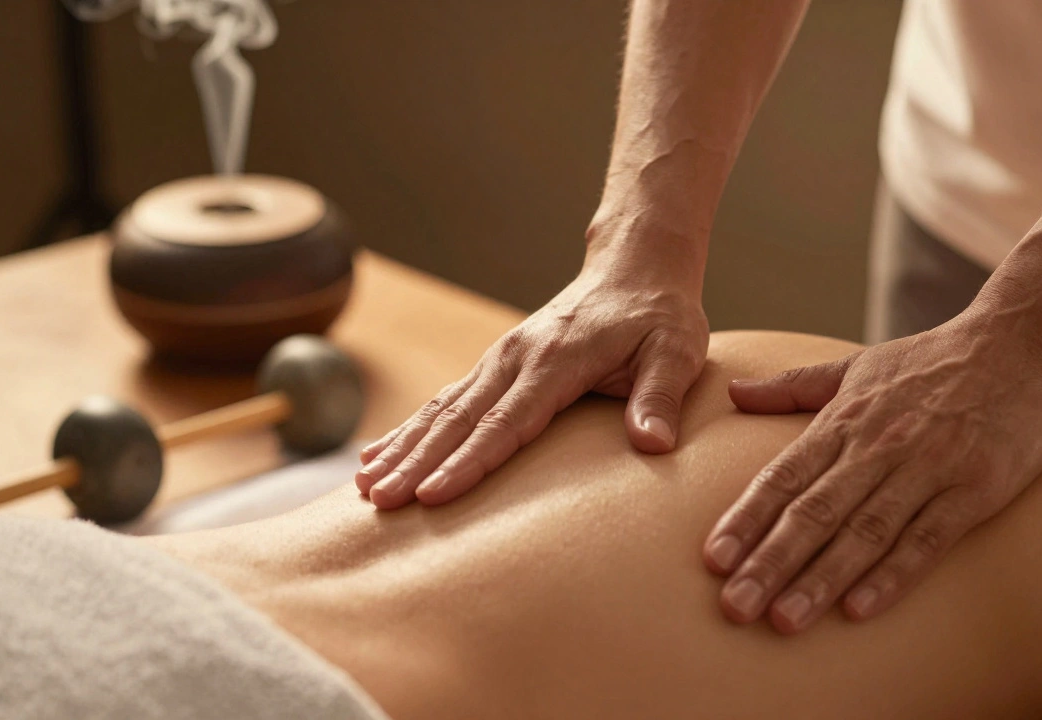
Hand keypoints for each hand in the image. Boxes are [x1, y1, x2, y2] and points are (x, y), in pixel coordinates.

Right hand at [355, 251, 708, 508]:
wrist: (634, 267)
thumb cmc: (659, 315)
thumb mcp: (677, 350)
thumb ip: (661, 396)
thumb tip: (652, 444)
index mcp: (556, 360)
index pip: (506, 421)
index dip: (469, 461)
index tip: (434, 495)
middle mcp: (515, 358)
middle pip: (458, 418)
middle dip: (417, 462)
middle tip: (379, 503)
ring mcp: (500, 359)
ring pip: (441, 409)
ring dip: (402, 448)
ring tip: (364, 488)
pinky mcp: (495, 365)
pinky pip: (445, 401)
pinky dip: (409, 430)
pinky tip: (377, 457)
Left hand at [702, 312, 1041, 633]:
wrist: (1021, 342)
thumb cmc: (932, 360)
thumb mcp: (856, 366)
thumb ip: (793, 387)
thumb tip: (733, 392)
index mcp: (844, 421)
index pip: (783, 477)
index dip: (746, 518)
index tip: (713, 559)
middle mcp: (877, 446)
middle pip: (814, 511)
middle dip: (770, 560)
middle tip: (734, 606)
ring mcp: (927, 467)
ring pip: (864, 531)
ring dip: (822, 577)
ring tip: (785, 620)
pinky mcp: (975, 488)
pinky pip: (928, 537)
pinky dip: (893, 573)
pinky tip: (860, 608)